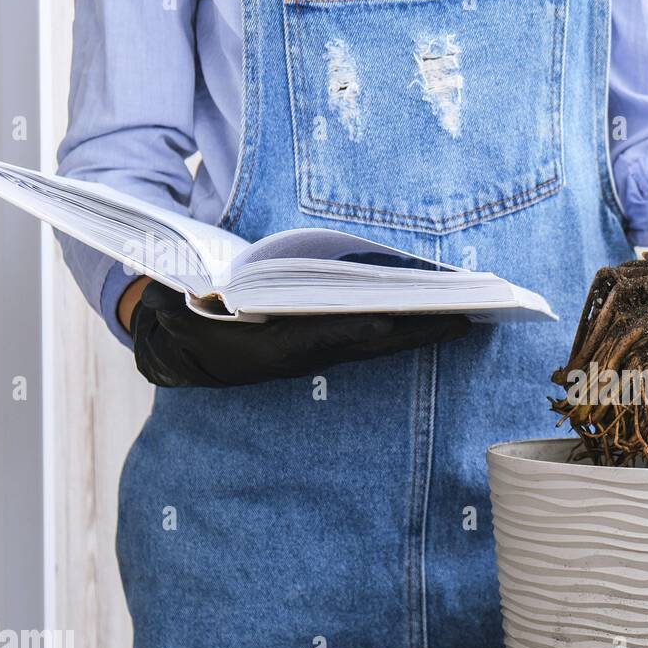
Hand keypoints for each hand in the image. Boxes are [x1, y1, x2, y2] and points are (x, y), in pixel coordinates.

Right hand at [131, 280, 469, 387]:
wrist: (194, 353)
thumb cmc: (193, 323)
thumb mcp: (186, 312)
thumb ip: (187, 305)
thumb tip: (180, 293)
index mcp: (275, 347)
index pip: (320, 336)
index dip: (354, 331)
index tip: (386, 325)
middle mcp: (308, 354)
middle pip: (373, 342)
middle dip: (417, 331)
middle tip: (463, 318)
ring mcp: (324, 352)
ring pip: (383, 342)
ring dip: (424, 331)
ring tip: (467, 316)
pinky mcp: (332, 346)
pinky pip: (378, 338)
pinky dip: (410, 328)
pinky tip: (439, 316)